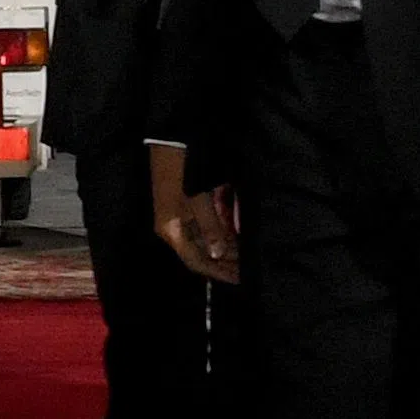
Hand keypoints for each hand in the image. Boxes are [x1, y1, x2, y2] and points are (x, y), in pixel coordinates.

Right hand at [150, 140, 239, 283]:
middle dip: (224, 261)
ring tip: (245, 254)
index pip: (196, 261)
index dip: (218, 272)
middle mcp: (173, 228)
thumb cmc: (183, 169)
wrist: (171, 140)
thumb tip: (217, 253)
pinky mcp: (185, 206)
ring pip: (203, 241)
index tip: (240, 278)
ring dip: (223, 248)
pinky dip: (219, 233)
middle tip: (248, 268)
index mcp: (171, 230)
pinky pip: (203, 227)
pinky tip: (235, 236)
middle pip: (199, 253)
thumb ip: (210, 227)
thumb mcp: (199, 199)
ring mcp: (178, 217)